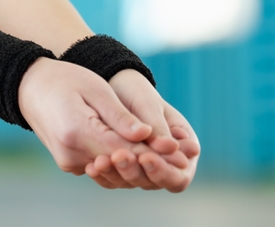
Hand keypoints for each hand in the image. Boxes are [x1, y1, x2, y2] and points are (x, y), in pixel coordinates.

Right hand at [17, 57, 183, 188]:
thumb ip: (119, 116)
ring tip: (169, 158)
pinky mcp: (70, 163)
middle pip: (119, 164)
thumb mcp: (94, 88)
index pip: (123, 149)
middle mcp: (71, 154)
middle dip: (152, 161)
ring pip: (112, 169)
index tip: (179, 151)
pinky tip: (143, 156)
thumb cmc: (64, 80)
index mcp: (76, 132)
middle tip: (182, 158)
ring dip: (139, 164)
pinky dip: (121, 161)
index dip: (154, 151)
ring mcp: (69, 162)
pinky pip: (101, 166)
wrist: (28, 87)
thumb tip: (147, 135)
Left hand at [90, 68, 199, 191]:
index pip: (180, 175)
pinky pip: (114, 180)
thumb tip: (170, 148)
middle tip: (118, 157)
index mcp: (183, 149)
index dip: (165, 172)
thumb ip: (159, 126)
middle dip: (136, 172)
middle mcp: (166, 164)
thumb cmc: (137, 93)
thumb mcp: (148, 105)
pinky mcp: (122, 170)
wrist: (115, 89)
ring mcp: (143, 169)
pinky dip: (104, 175)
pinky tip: (91, 167)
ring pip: (133, 183)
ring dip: (117, 175)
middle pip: (156, 183)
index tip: (146, 157)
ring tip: (100, 161)